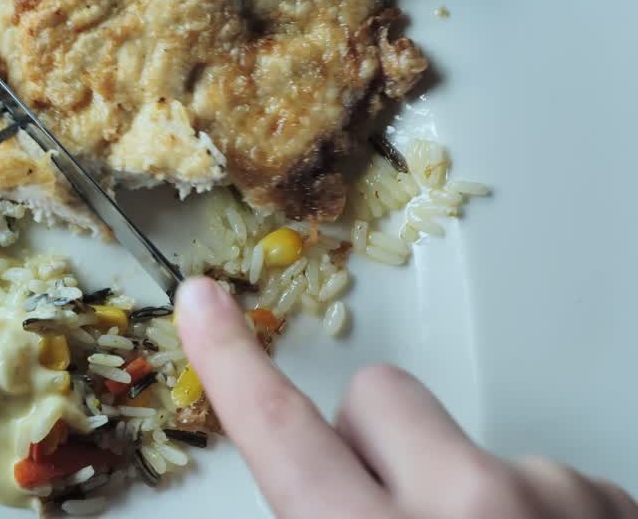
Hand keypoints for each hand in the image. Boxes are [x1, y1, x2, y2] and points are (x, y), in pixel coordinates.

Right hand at [175, 278, 637, 518]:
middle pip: (376, 400)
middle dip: (367, 446)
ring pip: (463, 444)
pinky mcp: (617, 502)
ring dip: (458, 494)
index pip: (282, 431)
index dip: (231, 362)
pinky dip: (527, 516)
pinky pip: (538, 476)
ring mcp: (557, 496)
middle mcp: (474, 504)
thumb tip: (305, 500)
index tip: (204, 302)